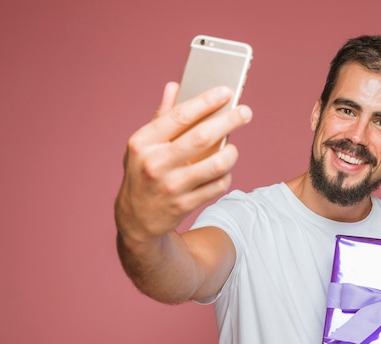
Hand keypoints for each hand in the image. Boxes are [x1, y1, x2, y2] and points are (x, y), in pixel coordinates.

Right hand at [115, 82, 252, 245]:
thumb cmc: (142, 174)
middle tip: (245, 112)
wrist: (135, 219)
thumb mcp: (142, 145)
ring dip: (231, 154)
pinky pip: (217, 186)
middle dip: (229, 120)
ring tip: (233, 148)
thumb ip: (160, 117)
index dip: (206, 101)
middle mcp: (156, 163)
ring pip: (216, 165)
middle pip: (202, 137)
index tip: (226, 91)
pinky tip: (224, 171)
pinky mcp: (184, 205)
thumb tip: (174, 86)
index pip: (180, 116)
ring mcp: (171, 186)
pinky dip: (225, 176)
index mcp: (143, 142)